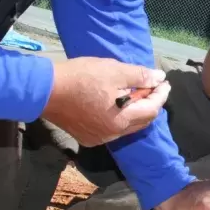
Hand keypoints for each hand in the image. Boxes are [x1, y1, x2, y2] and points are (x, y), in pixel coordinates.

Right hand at [41, 57, 170, 146]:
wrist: (44, 89)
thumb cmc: (81, 77)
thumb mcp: (115, 71)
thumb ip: (140, 76)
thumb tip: (159, 78)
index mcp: (121, 120)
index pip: (152, 110)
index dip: (161, 95)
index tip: (165, 82)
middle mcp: (112, 134)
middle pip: (142, 121)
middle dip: (151, 103)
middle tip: (153, 86)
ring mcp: (98, 138)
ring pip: (128, 126)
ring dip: (136, 110)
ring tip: (137, 91)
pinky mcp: (87, 136)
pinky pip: (113, 128)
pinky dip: (121, 116)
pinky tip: (118, 102)